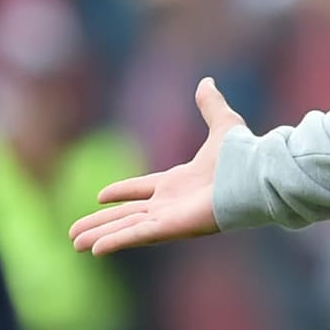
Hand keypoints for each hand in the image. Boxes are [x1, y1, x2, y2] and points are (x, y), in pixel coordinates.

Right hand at [69, 77, 244, 255]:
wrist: (255, 175)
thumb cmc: (244, 156)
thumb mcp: (223, 123)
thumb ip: (211, 105)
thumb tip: (207, 81)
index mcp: (179, 182)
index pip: (142, 189)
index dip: (122, 192)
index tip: (99, 195)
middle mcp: (171, 203)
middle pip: (127, 215)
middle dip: (100, 223)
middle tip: (74, 232)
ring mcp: (169, 218)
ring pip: (125, 227)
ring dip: (99, 234)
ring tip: (74, 243)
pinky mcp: (170, 228)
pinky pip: (136, 235)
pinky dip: (115, 240)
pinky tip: (94, 249)